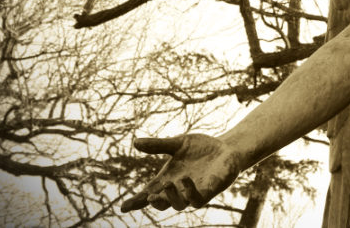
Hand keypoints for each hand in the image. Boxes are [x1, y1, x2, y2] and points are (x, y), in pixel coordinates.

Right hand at [120, 133, 243, 212]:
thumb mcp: (177, 144)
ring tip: (169, 183)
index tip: (123, 207)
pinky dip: (189, 193)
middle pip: (161, 203)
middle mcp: (178, 189)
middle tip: (149, 195)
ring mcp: (193, 192)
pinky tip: (185, 180)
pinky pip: (197, 200)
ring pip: (179, 205)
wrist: (225, 147)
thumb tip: (135, 142)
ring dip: (171, 197)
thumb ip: (158, 145)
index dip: (135, 202)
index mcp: (167, 180)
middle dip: (154, 201)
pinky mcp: (209, 191)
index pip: (148, 194)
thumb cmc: (200, 148)